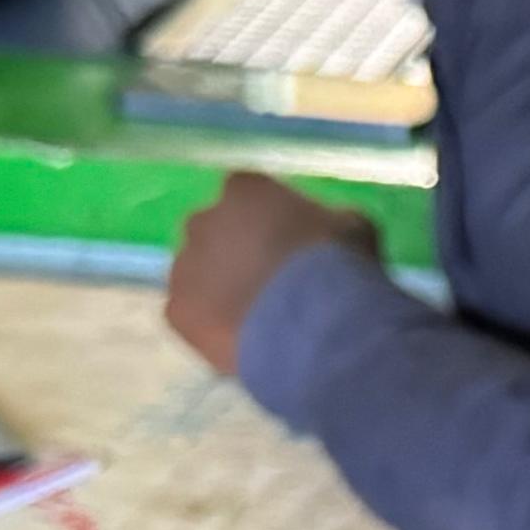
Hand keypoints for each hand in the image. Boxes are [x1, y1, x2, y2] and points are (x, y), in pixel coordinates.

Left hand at [167, 169, 356, 372]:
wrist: (314, 326)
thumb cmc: (337, 265)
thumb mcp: (352, 226)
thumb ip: (327, 221)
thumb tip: (328, 230)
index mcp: (244, 189)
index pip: (247, 195)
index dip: (266, 221)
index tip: (286, 243)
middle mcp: (203, 219)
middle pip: (214, 233)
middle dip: (235, 252)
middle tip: (268, 282)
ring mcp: (184, 266)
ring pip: (198, 275)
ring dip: (219, 289)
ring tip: (255, 317)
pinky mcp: (177, 311)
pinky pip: (191, 315)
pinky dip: (211, 325)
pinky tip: (241, 340)